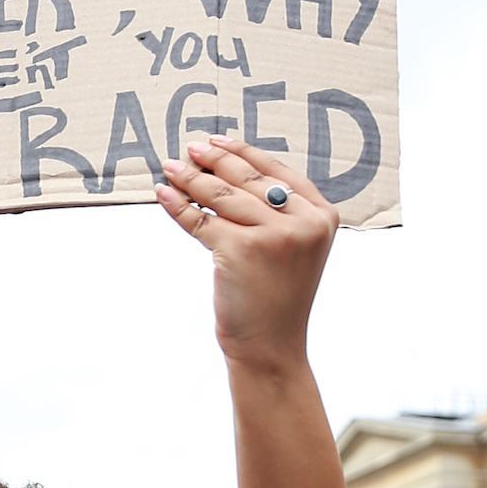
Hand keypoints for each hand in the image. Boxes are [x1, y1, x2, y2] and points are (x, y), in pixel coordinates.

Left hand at [155, 139, 336, 367]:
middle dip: (213, 161)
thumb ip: (278, 213)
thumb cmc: (277, 299)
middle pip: (248, 179)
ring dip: (191, 178)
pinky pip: (202, 220)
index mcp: (322, 215)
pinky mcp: (242, 250)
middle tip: (188, 149)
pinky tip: (164, 194)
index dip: (243, 152)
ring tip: (170, 168)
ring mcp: (275, 235)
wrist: (272, 347)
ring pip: (222, 196)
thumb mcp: (293, 249)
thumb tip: (228, 171)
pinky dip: (179, 206)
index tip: (217, 140)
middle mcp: (304, 221)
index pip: (277, 170)